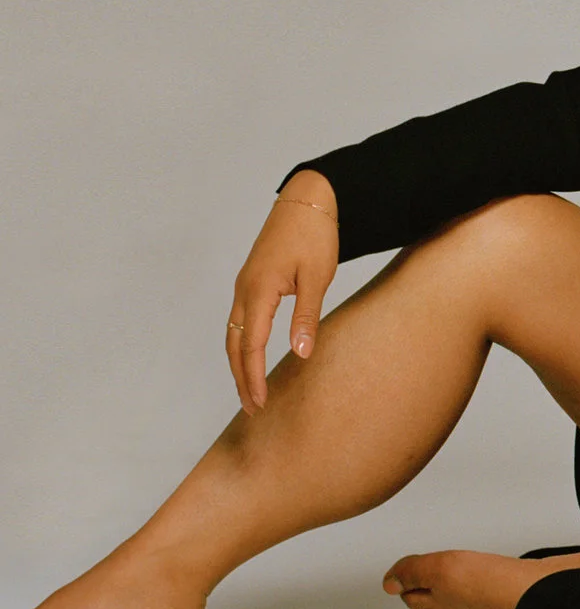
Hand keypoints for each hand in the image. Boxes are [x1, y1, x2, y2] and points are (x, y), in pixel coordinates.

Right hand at [227, 169, 339, 412]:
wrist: (307, 200)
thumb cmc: (315, 235)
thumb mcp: (317, 277)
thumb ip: (306, 316)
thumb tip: (300, 353)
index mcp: (258, 290)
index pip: (251, 345)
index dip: (254, 377)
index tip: (260, 403)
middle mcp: (244, 290)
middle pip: (234, 344)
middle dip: (241, 377)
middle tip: (252, 408)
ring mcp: (244, 285)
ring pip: (233, 333)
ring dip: (239, 363)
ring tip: (250, 390)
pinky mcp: (251, 281)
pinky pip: (240, 320)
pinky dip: (242, 344)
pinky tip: (252, 357)